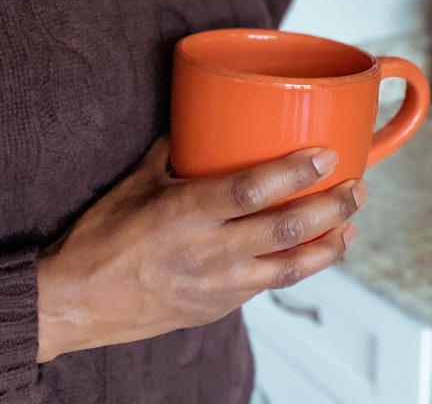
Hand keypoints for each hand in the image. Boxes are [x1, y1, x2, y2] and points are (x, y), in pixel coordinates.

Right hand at [36, 138, 366, 362]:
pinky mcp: (217, 308)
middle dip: (330, 207)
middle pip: (284, 228)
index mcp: (183, 213)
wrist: (76, 303)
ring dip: (327, 245)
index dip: (294, 171)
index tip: (325, 155)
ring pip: (288, 267)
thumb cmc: (99, 241)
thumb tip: (198, 124)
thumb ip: (173, 154)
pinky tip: (310, 254)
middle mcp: (206, 251)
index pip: (251, 189)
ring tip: (349, 226)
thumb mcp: (134, 185)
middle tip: (355, 188)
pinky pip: (265, 286)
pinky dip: (295, 268)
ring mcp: (215, 285)